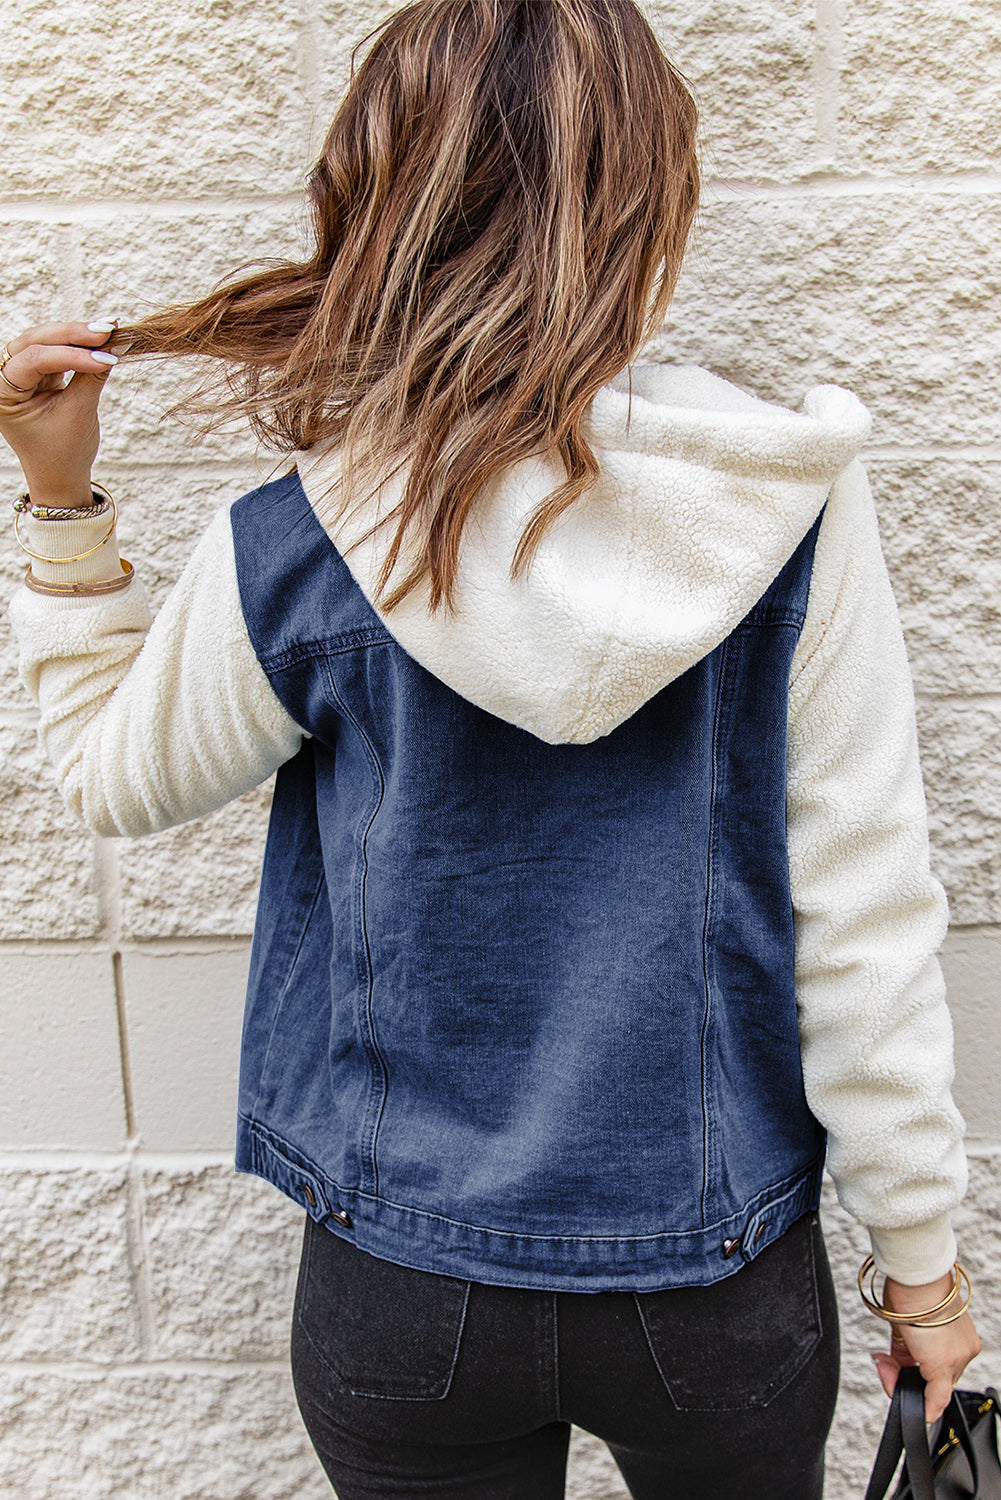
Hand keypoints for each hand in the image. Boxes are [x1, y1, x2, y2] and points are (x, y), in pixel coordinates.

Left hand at [0, 320, 122, 505]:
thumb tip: (115, 345)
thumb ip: (93, 376)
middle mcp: (4, 379)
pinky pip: (57, 352)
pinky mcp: (38, 375)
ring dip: (77, 336)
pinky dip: (79, 347)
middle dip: (72, 335)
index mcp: (2, 393)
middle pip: (35, 341)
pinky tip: (101, 341)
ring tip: (108, 331)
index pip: (34, 359)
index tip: (105, 357)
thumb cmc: (63, 454)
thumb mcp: (79, 414)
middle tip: (107, 330)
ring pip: (45, 341)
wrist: (62, 478)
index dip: (70, 354)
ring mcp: (21, 375)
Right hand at [871, 1270, 981, 1424]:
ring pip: (931, 1388)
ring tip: (885, 1363)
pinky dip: (919, 1406)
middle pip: (935, 1379)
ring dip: (903, 1380)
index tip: (890, 1361)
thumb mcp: (905, 1320)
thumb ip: (903, 1348)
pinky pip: (935, 1401)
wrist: (916, 1276)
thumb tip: (888, 1363)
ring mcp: (957, 1359)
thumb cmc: (911, 1285)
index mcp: (958, 1336)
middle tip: (884, 1364)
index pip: (938, 1365)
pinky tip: (899, 1394)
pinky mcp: (944, 1366)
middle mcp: (963, 1350)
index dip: (912, 1368)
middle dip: (906, 1375)